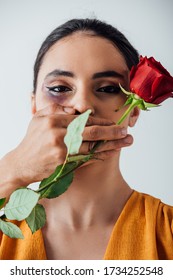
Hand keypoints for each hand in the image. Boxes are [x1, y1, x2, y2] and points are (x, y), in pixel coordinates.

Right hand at [0, 105, 132, 196]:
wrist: (22, 163)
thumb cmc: (32, 140)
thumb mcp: (38, 118)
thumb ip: (56, 110)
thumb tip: (77, 110)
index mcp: (54, 120)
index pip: (83, 119)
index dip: (101, 121)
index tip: (113, 123)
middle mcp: (59, 134)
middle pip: (92, 132)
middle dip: (112, 132)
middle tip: (125, 131)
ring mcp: (62, 150)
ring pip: (92, 146)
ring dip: (111, 145)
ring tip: (126, 142)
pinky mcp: (63, 163)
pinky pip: (86, 159)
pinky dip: (100, 156)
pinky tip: (112, 153)